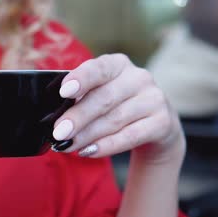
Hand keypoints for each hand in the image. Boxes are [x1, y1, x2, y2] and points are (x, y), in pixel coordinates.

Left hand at [53, 54, 184, 161]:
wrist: (156, 125)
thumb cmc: (116, 106)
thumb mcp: (100, 94)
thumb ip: (80, 99)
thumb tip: (55, 116)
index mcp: (118, 64)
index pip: (99, 68)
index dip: (81, 79)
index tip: (63, 92)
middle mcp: (139, 77)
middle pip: (104, 99)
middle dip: (78, 118)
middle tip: (58, 133)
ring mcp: (153, 99)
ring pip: (115, 120)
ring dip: (87, 135)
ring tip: (67, 146)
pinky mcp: (162, 122)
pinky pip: (130, 136)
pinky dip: (106, 146)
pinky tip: (88, 152)